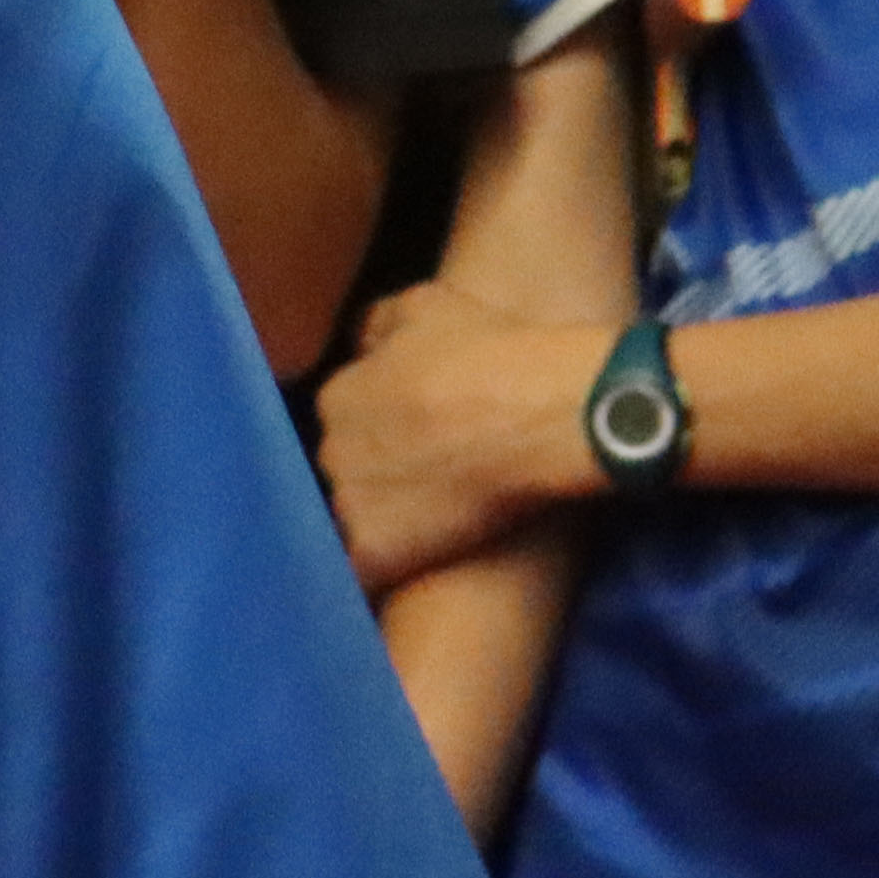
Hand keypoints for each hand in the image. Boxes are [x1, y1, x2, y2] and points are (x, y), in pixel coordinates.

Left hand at [317, 276, 612, 584]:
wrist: (549, 414)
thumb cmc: (499, 353)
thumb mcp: (428, 307)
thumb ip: (379, 324)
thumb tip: (362, 341)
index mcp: (336, 397)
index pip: (345, 425)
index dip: (385, 436)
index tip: (424, 443)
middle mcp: (329, 449)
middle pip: (346, 472)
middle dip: (383, 478)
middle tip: (437, 483)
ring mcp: (348, 502)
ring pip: (353, 520)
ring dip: (386, 524)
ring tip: (438, 524)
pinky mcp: (375, 549)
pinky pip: (366, 570)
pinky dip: (387, 570)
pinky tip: (418, 567)